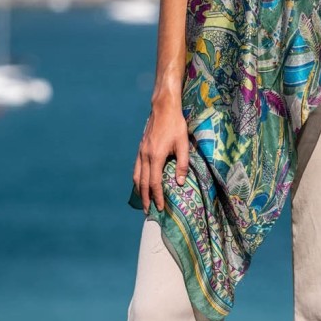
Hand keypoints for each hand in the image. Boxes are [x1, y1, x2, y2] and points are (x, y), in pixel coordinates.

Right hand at [133, 99, 189, 213]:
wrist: (163, 108)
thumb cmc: (176, 125)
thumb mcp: (183, 144)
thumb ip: (182, 164)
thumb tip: (180, 183)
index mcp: (156, 156)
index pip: (154, 183)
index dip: (157, 197)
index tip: (160, 208)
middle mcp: (145, 156)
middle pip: (143, 183)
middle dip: (145, 198)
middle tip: (149, 211)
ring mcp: (141, 152)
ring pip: (137, 176)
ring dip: (139, 190)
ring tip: (143, 201)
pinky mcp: (141, 148)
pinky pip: (136, 167)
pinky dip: (137, 179)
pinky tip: (141, 183)